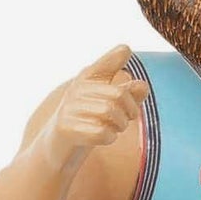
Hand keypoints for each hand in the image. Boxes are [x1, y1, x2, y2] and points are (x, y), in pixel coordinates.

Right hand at [34, 45, 148, 174]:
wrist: (57, 148)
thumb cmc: (87, 123)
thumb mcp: (109, 105)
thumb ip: (128, 94)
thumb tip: (143, 85)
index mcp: (87, 79)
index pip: (105, 63)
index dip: (116, 56)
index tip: (126, 50)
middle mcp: (77, 90)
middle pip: (119, 95)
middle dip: (131, 110)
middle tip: (126, 119)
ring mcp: (70, 108)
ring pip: (111, 113)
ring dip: (120, 125)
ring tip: (114, 129)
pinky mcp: (66, 128)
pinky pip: (102, 132)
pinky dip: (110, 137)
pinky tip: (104, 137)